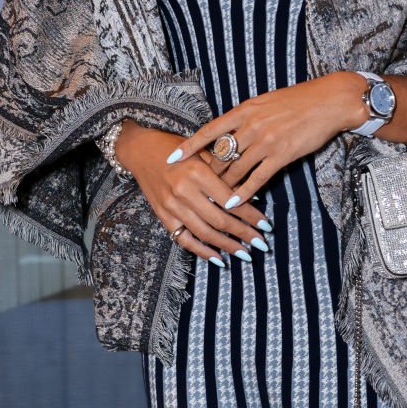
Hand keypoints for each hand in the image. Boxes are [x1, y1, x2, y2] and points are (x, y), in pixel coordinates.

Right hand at [117, 122, 273, 263]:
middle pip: (220, 220)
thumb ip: (223, 172)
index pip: (230, 201)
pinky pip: (184, 239)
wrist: (140, 150)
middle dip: (244, 234)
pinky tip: (219, 259)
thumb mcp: (202, 151)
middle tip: (261, 243)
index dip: (250, 215)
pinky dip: (202, 252)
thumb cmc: (175, 147)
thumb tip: (249, 196)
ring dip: (227, 246)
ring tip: (245, 253)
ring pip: (205, 233)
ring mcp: (172, 207)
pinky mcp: (163, 216)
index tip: (266, 225)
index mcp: (197, 173)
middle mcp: (184, 192)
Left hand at [164, 73, 366, 202]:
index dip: (189, 147)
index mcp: (244, 110)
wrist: (328, 102)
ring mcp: (265, 142)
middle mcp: (251, 126)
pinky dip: (242, 193)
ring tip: (209, 202)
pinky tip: (232, 204)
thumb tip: (229, 131)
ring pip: (235, 169)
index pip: (209, 131)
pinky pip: (256, 178)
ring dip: (222, 187)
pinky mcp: (281, 155)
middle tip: (192, 189)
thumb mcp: (264, 102)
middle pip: (220, 155)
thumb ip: (245, 117)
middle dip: (206, 174)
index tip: (172, 158)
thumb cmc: (298, 100)